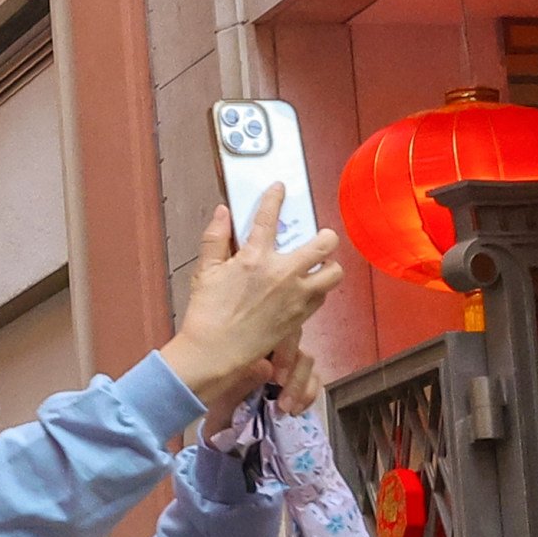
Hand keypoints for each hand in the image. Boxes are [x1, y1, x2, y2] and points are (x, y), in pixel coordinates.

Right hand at [165, 192, 342, 408]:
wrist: (217, 348)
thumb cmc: (207, 310)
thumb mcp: (204, 270)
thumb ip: (215, 237)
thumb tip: (223, 212)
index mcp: (255, 257)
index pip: (268, 218)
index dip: (275, 198)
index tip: (280, 188)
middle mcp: (283, 273)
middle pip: (323, 245)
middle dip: (326, 236)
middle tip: (321, 237)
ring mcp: (297, 295)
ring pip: (333, 273)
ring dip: (329, 266)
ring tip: (320, 266)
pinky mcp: (303, 315)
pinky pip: (323, 296)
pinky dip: (318, 289)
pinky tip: (306, 289)